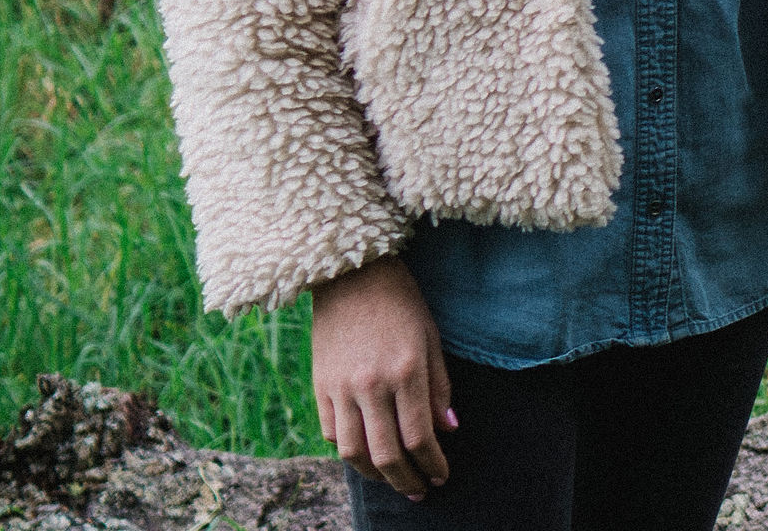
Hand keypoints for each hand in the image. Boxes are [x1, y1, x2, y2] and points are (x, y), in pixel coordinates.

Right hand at [311, 255, 452, 499]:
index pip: (419, 436)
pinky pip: (332, 434)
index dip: (432, 464)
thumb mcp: (431, 338)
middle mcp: (371, 385)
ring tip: (393, 480)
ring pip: (353, 453)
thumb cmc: (402, 304)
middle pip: (386, 454)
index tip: (442, 477)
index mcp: (406, 371)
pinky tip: (365, 455)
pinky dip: (349, 451)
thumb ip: (439, 387)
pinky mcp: (319, 387)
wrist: (352, 276)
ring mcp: (341, 388)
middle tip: (420, 491)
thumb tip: (448, 430)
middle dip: (406, 480)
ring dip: (375, 475)